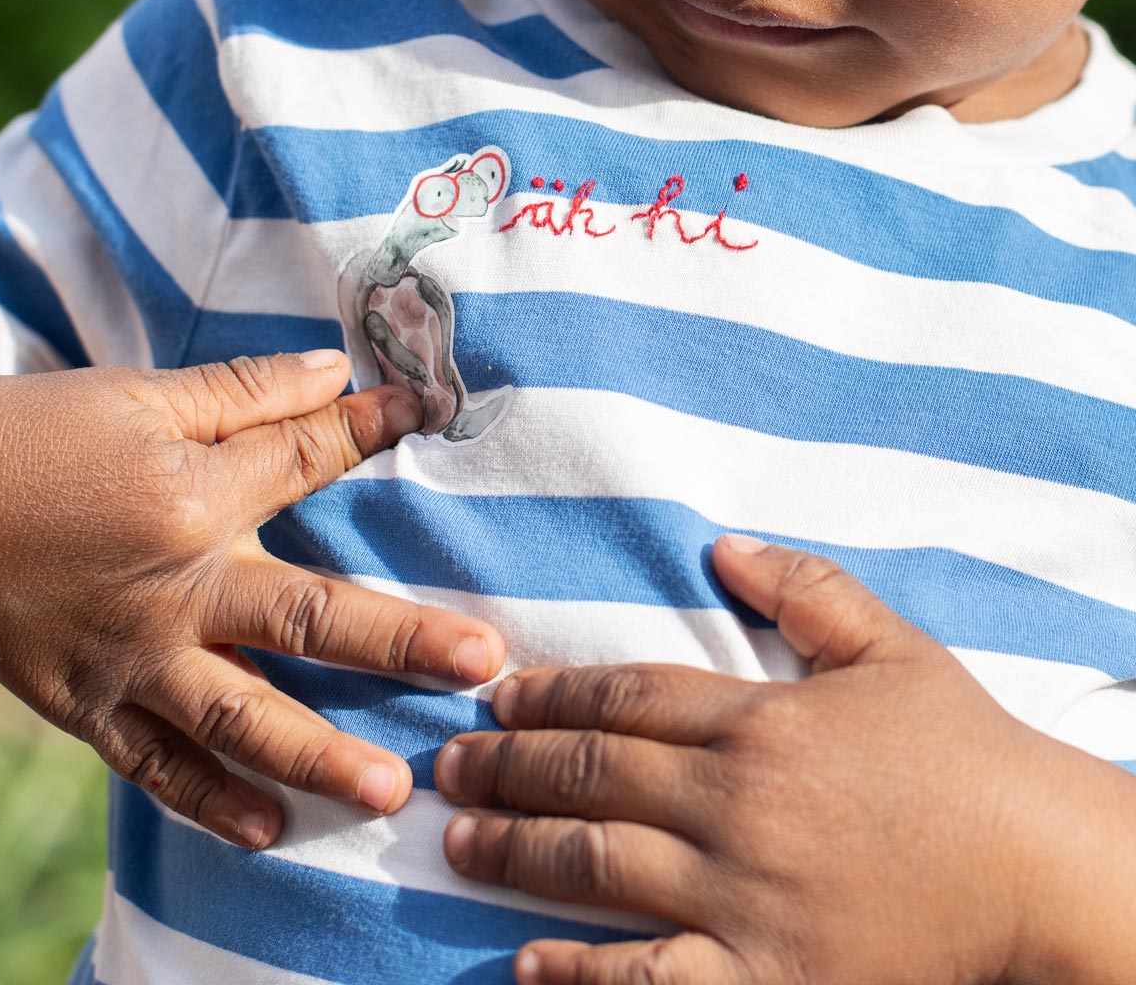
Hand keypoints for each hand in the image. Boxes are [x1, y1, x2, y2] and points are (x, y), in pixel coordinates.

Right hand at [0, 350, 504, 849]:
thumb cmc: (40, 435)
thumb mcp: (143, 396)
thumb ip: (246, 391)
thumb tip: (340, 373)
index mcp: (194, 497)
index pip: (309, 462)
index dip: (369, 431)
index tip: (423, 416)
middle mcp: (175, 588)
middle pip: (308, 620)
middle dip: (402, 644)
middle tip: (482, 667)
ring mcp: (132, 657)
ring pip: (241, 718)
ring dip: (320, 757)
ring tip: (389, 788)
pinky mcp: (88, 704)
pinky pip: (157, 767)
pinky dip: (210, 803)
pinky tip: (269, 829)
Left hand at [433, 536, 1135, 984]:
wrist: (1037, 870)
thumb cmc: (964, 753)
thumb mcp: (891, 648)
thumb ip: (805, 588)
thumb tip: (723, 546)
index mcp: (761, 721)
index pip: (626, 696)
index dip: (552, 693)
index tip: (498, 695)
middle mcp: (737, 804)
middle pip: (594, 775)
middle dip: (509, 766)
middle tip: (449, 763)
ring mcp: (746, 897)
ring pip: (600, 867)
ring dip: (517, 851)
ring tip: (458, 839)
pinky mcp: (767, 978)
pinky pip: (651, 981)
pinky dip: (582, 975)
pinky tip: (527, 966)